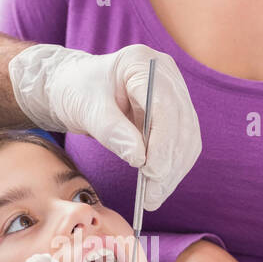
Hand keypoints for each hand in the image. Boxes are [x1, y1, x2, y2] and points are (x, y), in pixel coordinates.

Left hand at [7, 43, 200, 209]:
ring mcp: (174, 95)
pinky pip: (182, 145)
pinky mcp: (174, 115)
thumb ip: (112, 130)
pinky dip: (172, 168)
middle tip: (152, 196)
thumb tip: (139, 158)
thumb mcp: (87, 109)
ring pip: (187, 138)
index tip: (152, 173)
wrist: (75, 89)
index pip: (164, 106)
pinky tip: (158, 187)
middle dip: (169, 164)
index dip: (162, 142)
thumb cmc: (77, 91)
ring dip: (173, 171)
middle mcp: (166, 76)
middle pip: (181, 124)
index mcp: (143, 63)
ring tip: (153, 198)